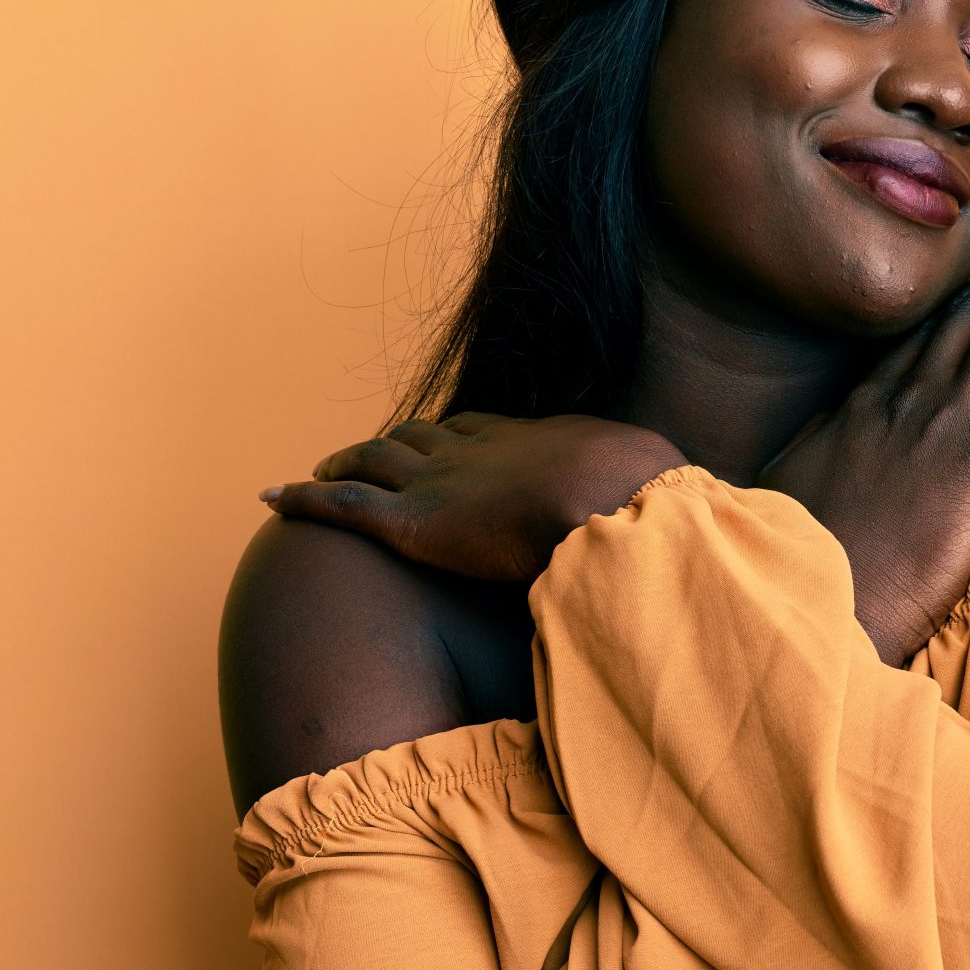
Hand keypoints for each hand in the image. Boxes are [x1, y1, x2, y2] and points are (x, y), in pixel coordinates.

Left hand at [260, 411, 686, 583]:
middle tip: (372, 455)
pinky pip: (342, 506)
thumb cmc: (656, 510)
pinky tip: (268, 499)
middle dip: (394, 444)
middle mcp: (480, 451)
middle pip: (422, 436)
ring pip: (374, 461)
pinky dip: (301, 498)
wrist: (625, 507)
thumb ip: (659, 522)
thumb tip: (700, 537)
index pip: (483, 431)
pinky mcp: (413, 522)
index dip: (457, 438)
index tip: (448, 444)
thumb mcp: (666, 506)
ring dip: (344, 463)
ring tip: (322, 470)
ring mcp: (443, 482)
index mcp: (537, 442)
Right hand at [758, 230, 969, 664]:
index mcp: (864, 407)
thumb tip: (818, 445)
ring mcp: (948, 424)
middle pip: (969, 317)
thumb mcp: (789, 497)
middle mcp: (908, 400)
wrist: (820, 600)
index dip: (964, 295)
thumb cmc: (803, 565)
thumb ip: (816, 460)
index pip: (924, 335)